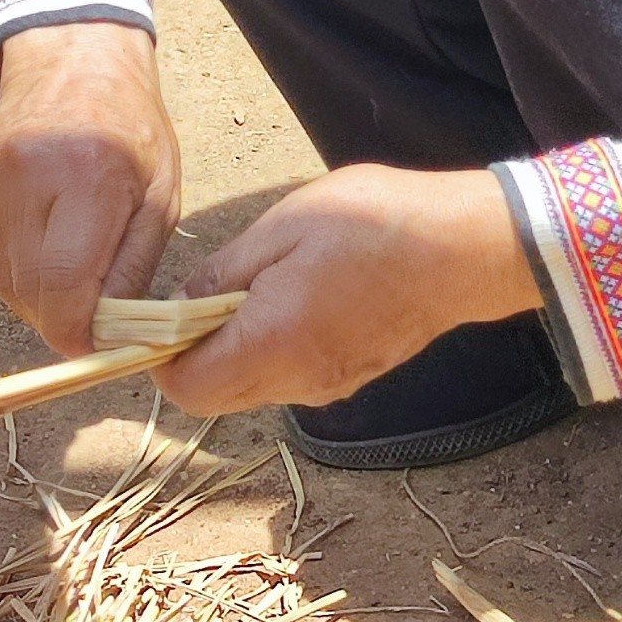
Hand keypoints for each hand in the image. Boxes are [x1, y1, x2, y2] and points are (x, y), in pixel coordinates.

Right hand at [0, 22, 180, 354]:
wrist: (73, 63)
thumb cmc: (130, 134)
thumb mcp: (159, 199)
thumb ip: (133, 270)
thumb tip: (105, 340)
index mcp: (87, 173)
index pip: (64, 283)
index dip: (76, 329)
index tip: (94, 342)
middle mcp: (23, 170)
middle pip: (26, 288)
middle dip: (57, 314)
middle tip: (86, 303)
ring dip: (32, 289)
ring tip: (64, 255)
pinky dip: (8, 260)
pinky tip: (36, 230)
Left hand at [156, 165, 541, 419]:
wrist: (461, 248)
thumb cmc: (372, 225)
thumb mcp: (281, 228)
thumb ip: (221, 276)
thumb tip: (176, 309)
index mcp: (271, 344)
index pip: (186, 390)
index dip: (159, 357)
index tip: (163, 315)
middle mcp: (297, 382)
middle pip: (214, 397)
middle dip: (193, 355)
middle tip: (208, 294)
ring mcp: (327, 386)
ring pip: (250, 389)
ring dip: (234, 351)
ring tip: (259, 286)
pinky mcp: (350, 377)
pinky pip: (287, 379)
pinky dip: (270, 351)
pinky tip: (294, 298)